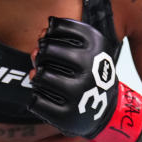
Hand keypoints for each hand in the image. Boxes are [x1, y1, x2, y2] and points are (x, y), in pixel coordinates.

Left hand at [27, 17, 141, 141]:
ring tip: (46, 80)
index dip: (49, 34)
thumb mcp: (84, 48)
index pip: (56, 26)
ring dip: (38, 77)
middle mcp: (91, 67)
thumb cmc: (87, 72)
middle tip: (46, 62)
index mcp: (97, 43)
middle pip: (46, 50)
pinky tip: (46, 96)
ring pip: (40, 75)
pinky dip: (35, 97)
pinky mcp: (68, 115)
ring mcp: (80, 92)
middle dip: (41, 55)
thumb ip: (57, 38)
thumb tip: (37, 46)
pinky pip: (36, 100)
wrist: (105, 110)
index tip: (55, 41)